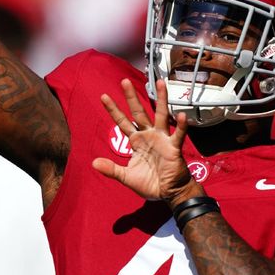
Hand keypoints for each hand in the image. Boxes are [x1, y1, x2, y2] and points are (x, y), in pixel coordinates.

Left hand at [92, 78, 201, 207]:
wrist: (169, 193)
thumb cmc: (150, 183)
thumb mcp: (127, 177)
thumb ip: (112, 169)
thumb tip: (93, 163)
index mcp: (136, 141)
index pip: (122, 122)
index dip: (113, 110)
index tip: (103, 96)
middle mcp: (148, 135)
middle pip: (138, 112)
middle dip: (131, 97)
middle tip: (124, 81)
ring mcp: (162, 139)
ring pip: (161, 115)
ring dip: (161, 99)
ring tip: (161, 83)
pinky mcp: (174, 147)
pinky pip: (178, 134)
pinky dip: (180, 125)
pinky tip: (181, 115)